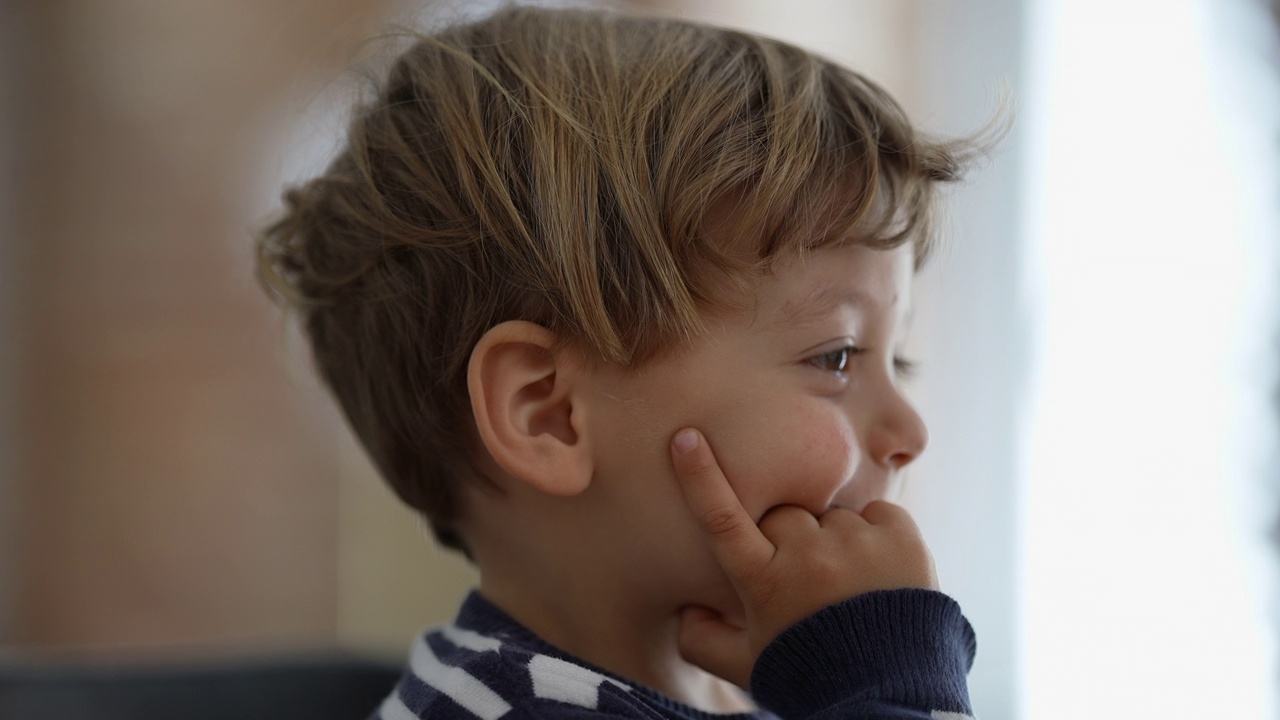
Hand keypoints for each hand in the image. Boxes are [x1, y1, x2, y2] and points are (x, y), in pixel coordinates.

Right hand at [670, 428, 938, 688]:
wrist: (891, 695)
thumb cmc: (811, 676)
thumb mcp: (745, 667)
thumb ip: (700, 639)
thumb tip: (683, 609)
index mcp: (762, 580)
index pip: (720, 518)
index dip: (700, 475)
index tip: (686, 436)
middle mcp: (804, 555)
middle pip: (784, 516)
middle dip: (790, 540)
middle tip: (809, 586)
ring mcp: (854, 543)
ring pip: (832, 516)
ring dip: (836, 543)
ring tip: (851, 591)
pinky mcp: (900, 536)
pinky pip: (878, 513)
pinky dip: (878, 535)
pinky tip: (879, 576)